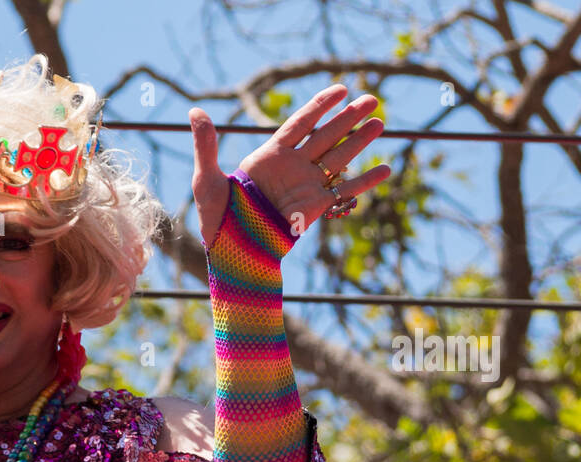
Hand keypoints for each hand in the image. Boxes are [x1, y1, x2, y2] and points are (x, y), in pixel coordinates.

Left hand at [190, 85, 390, 247]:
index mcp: (270, 155)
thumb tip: (195, 112)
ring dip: (359, 141)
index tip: (341, 88)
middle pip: (326, 135)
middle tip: (373, 98)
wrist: (232, 254)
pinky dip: (365, 181)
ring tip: (380, 122)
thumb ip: (206, 146)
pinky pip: (344, 191)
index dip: (320, 105)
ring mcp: (306, 185)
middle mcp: (292, 166)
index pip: (300, 123)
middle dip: (349, 117)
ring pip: (338, 157)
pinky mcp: (316, 207)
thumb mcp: (205, 180)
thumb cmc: (216, 219)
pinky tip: (385, 169)